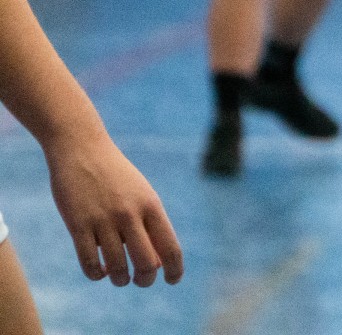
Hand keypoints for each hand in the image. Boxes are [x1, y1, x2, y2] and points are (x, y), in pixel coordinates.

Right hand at [43, 131, 182, 286]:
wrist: (82, 149)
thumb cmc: (116, 176)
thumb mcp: (141, 194)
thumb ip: (150, 224)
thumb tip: (158, 262)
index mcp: (151, 206)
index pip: (170, 247)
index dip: (175, 270)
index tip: (173, 280)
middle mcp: (130, 215)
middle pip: (146, 263)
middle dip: (145, 280)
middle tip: (140, 281)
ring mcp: (103, 220)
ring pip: (117, 268)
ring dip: (119, 279)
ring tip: (119, 278)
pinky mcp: (78, 224)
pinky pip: (89, 262)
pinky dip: (96, 274)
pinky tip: (99, 271)